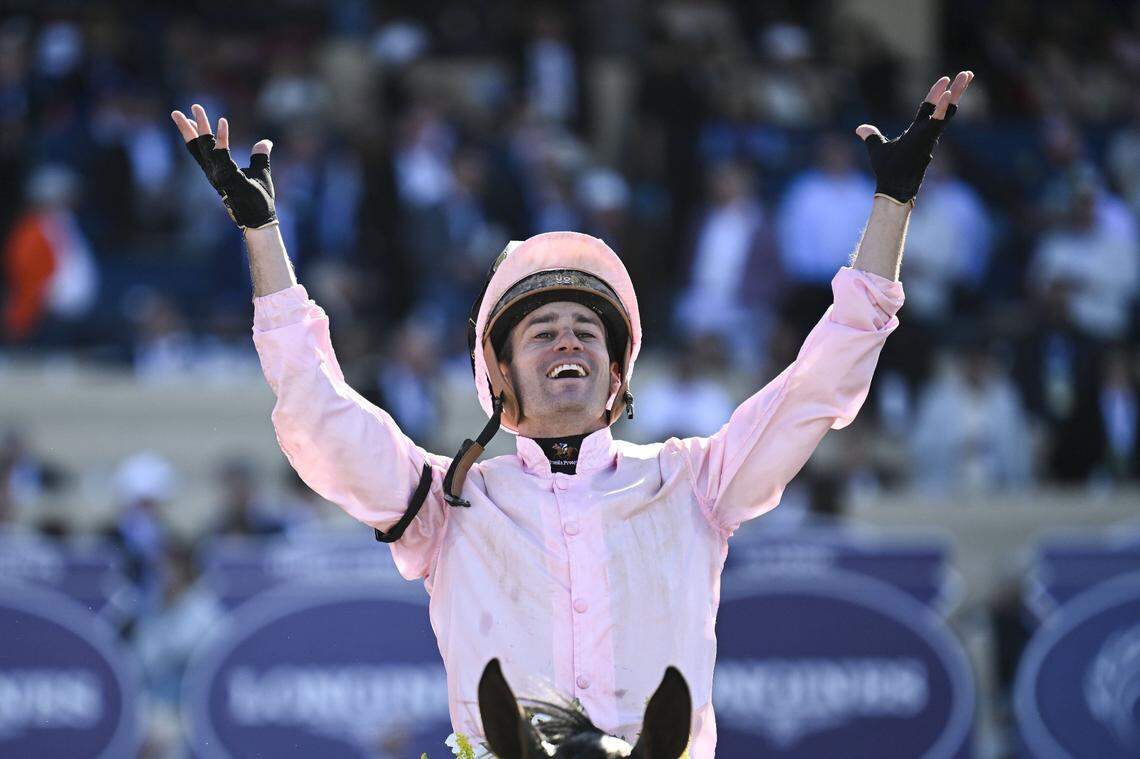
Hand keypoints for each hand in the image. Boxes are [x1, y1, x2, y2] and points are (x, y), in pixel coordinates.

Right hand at [170, 104, 276, 230]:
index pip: (202, 150)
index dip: (196, 134)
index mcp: (218, 171)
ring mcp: (219, 173)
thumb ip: (260, 156)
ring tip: (195, 107)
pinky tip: (222, 121)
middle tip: (176, 112)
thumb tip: (265, 143)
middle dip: (187, 128)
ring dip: (201, 126)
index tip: (192, 119)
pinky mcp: (227, 175)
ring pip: (205, 146)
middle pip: (196, 147)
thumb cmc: (259, 199)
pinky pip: (222, 153)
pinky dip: (222, 137)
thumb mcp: (260, 172)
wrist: (261, 218)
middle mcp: (214, 171)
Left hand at [855, 71, 973, 204]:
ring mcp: (929, 134)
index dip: (936, 94)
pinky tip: (950, 94)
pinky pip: (939, 122)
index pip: (929, 107)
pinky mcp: (928, 139)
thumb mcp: (877, 147)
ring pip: (948, 110)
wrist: (891, 185)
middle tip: (968, 73)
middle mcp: (926, 131)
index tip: (945, 79)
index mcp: (917, 131)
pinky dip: (944, 108)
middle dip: (957, 89)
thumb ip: (871, 135)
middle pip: (944, 105)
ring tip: (967, 75)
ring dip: (957, 92)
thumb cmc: (887, 170)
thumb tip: (859, 129)